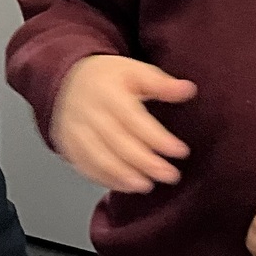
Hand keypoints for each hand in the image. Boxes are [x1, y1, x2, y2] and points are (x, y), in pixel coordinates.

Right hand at [51, 54, 197, 193]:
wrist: (67, 78)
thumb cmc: (106, 77)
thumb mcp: (135, 70)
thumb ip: (161, 84)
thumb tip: (188, 89)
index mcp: (108, 92)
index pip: (134, 119)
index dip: (158, 138)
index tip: (180, 151)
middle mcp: (89, 113)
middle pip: (118, 142)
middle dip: (145, 162)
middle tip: (170, 175)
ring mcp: (75, 131)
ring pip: (99, 158)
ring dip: (124, 175)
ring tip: (147, 185)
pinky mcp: (68, 145)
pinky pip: (85, 166)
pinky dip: (106, 179)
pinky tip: (127, 185)